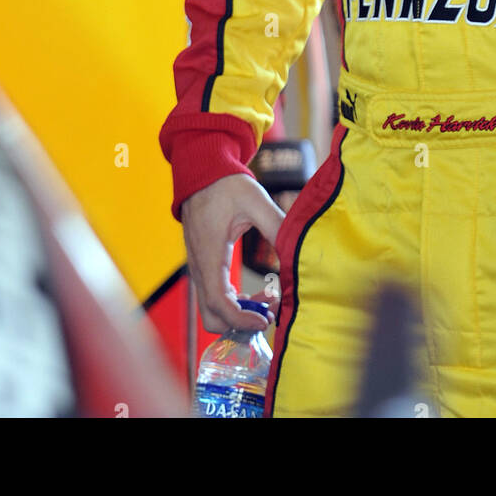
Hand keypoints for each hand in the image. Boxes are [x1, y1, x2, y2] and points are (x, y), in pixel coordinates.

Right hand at [181, 173, 283, 332]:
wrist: (202, 172)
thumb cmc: (226, 184)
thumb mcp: (254, 200)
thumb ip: (276, 224)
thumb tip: (298, 249)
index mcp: (209, 253)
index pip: (218, 301)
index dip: (240, 318)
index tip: (265, 321)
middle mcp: (199, 266)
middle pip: (211, 317)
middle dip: (239, 323)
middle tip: (268, 312)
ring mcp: (198, 268)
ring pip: (212, 310)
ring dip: (238, 314)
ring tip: (268, 301)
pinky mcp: (203, 266)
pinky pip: (213, 297)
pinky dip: (233, 304)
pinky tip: (256, 293)